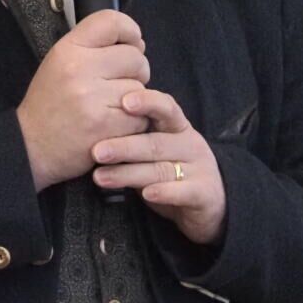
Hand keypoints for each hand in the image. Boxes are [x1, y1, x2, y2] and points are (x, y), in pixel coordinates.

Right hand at [17, 10, 149, 191]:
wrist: (31, 146)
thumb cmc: (50, 103)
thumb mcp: (61, 62)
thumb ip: (94, 47)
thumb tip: (137, 43)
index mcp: (68, 49)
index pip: (111, 21)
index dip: (129, 30)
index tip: (132, 43)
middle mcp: (80, 68)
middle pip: (135, 57)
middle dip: (136, 72)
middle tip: (118, 84)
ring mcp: (94, 98)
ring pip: (141, 89)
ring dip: (135, 100)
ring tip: (111, 107)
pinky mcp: (106, 125)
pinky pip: (141, 117)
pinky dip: (133, 124)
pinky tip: (113, 125)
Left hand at [91, 90, 226, 245]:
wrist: (210, 201)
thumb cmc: (172, 167)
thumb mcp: (156, 147)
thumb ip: (134, 134)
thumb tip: (92, 121)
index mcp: (177, 126)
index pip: (165, 107)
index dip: (147, 102)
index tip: (124, 101)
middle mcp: (189, 143)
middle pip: (155, 142)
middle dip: (123, 146)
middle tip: (96, 150)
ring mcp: (199, 168)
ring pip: (161, 169)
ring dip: (129, 173)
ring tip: (100, 177)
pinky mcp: (203, 194)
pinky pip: (182, 192)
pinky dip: (164, 193)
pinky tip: (146, 194)